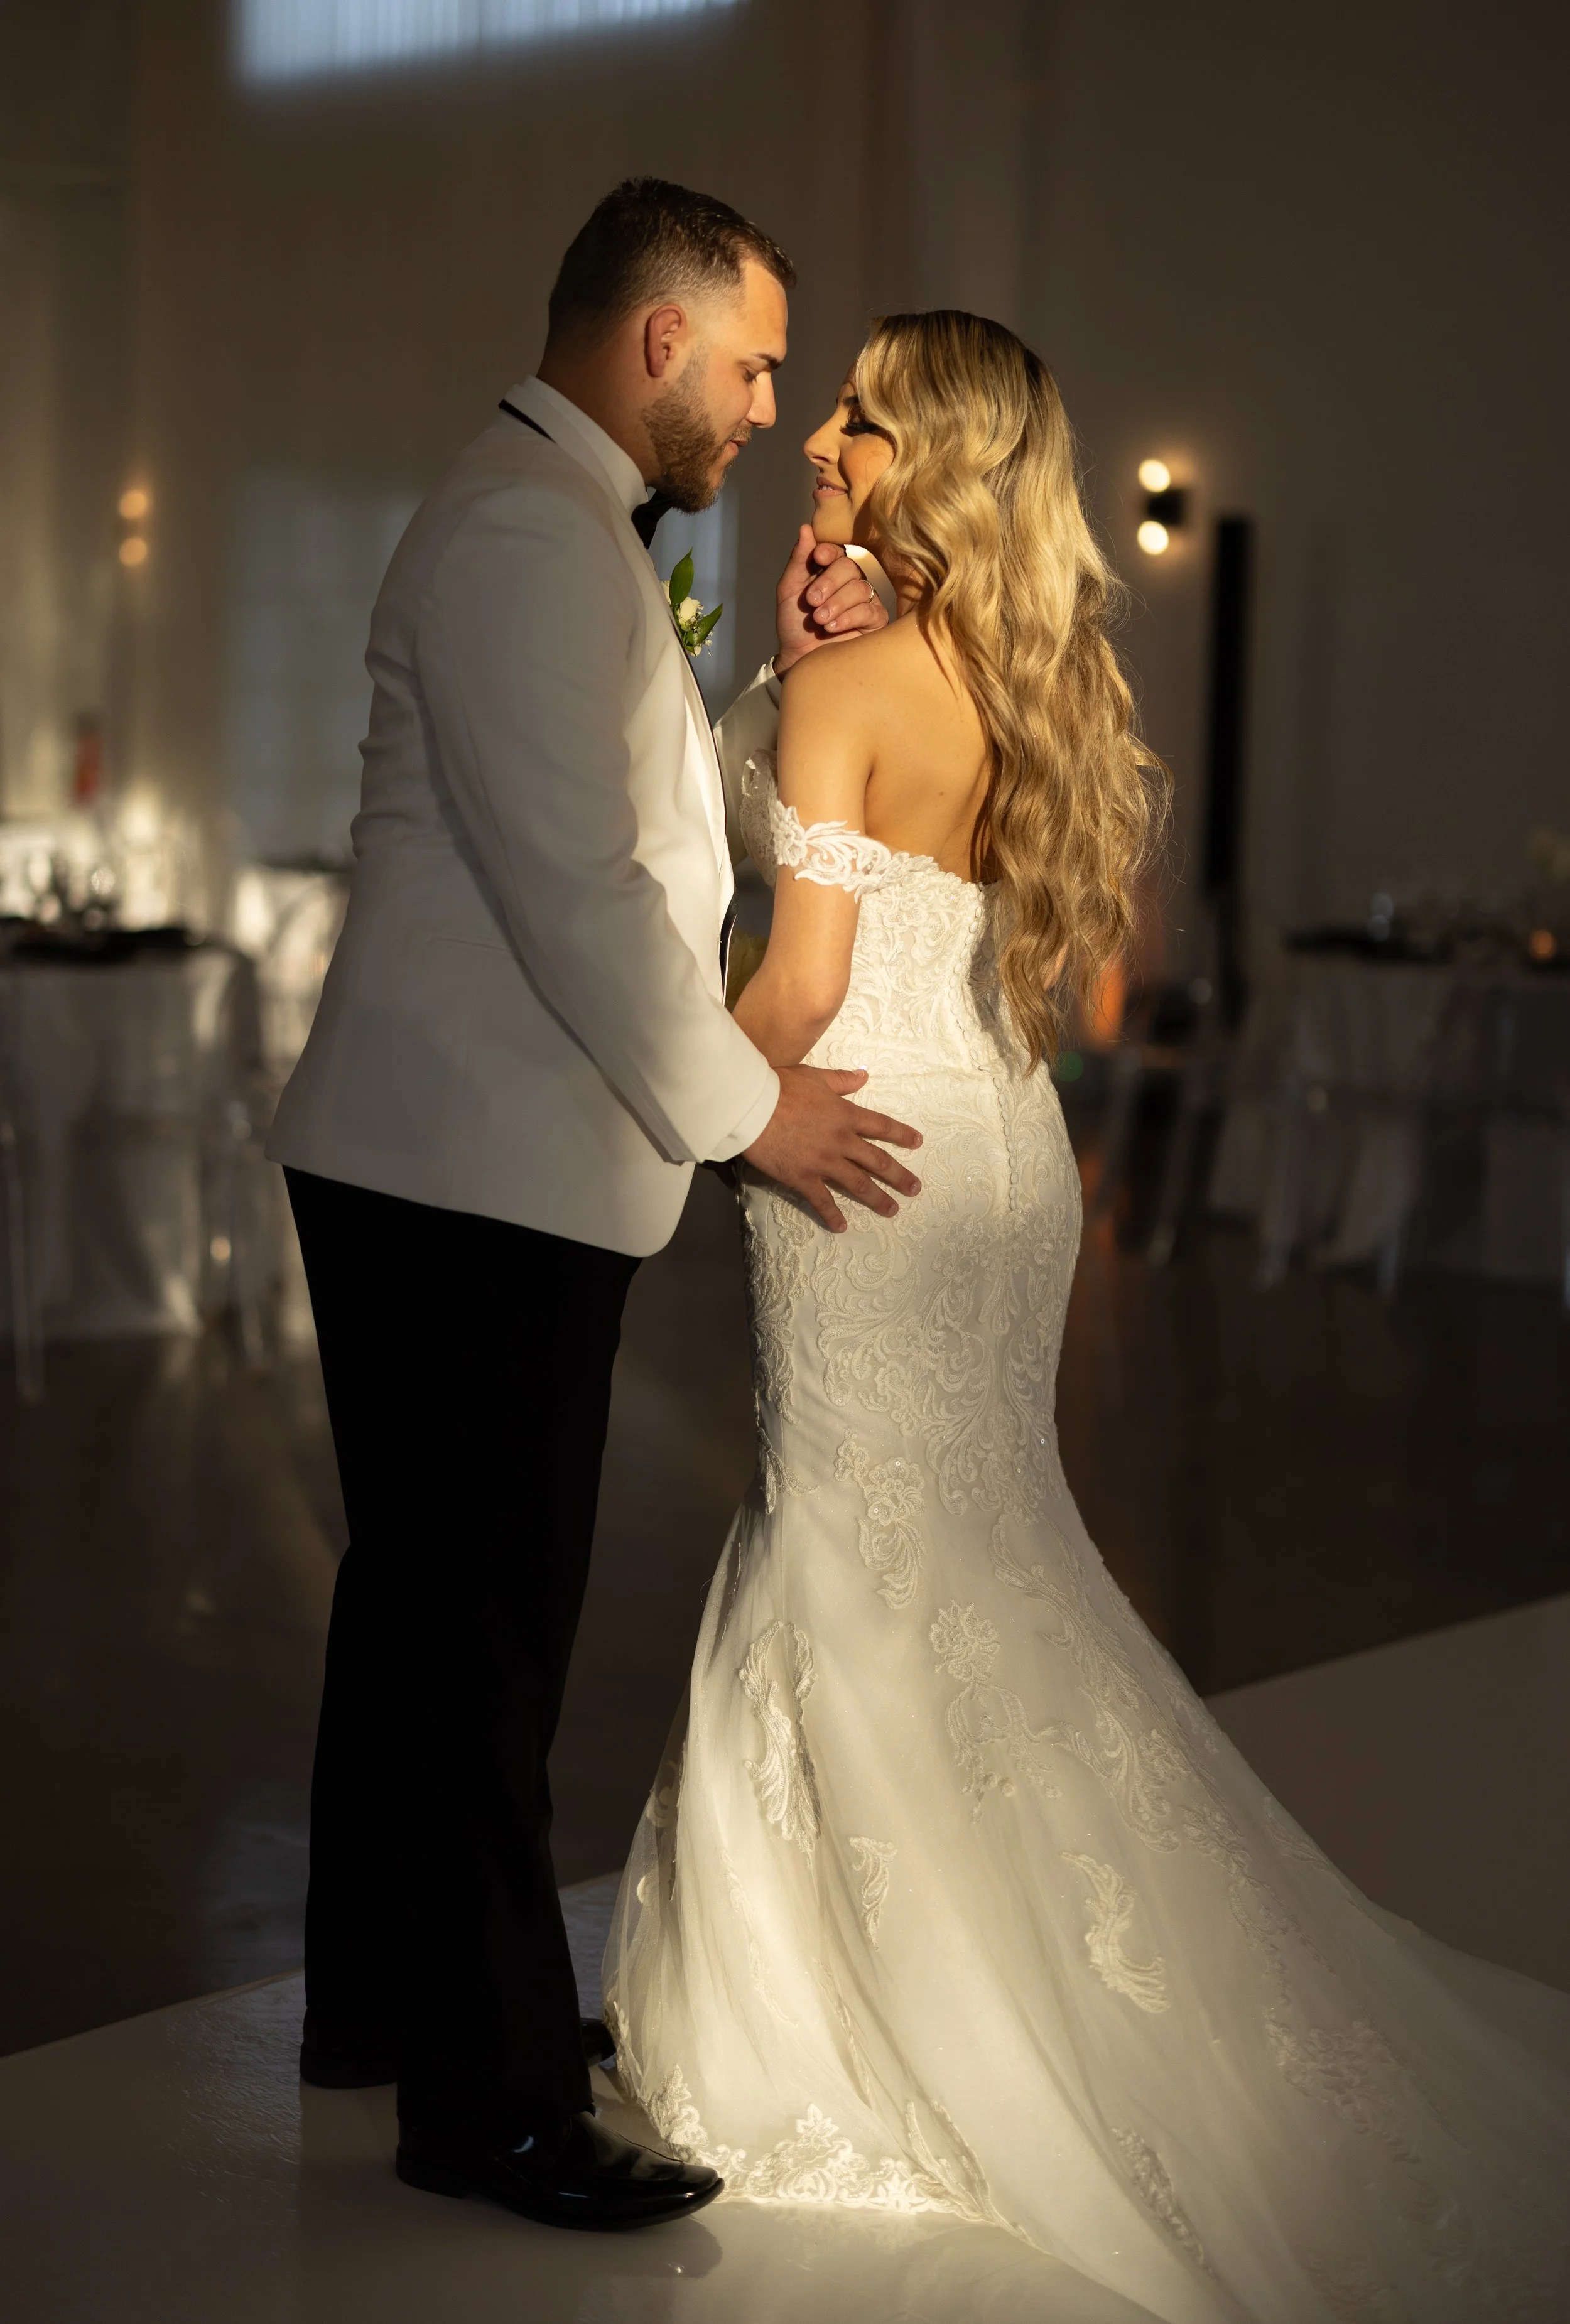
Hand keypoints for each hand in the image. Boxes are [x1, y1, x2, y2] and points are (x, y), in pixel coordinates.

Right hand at [743, 1065, 921, 1232]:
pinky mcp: (803, 1178)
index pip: (882, 1127)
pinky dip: (832, 1215)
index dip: (902, 1135)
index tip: (918, 1143)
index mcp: (846, 1116)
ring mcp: (824, 1163)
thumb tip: (864, 1075)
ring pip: (859, 1184)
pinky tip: (842, 1227)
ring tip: (892, 1210)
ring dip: (878, 1199)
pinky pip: (822, 1200)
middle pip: (878, 1162)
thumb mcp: (816, 1077)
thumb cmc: (782, 1087)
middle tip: (915, 1189)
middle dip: (899, 1176)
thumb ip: (842, 1080)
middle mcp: (842, 1142)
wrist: (753, 1107)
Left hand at [774, 525, 888, 674]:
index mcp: (830, 570)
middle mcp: (850, 581)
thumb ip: (799, 560)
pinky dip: (849, 617)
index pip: (837, 551)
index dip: (829, 552)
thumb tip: (806, 528)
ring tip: (819, 619)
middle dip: (829, 583)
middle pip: (850, 567)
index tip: (818, 557)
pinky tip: (832, 627)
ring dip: (836, 603)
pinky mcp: (875, 621)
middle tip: (812, 601)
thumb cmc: (795, 624)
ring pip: (861, 588)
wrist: (799, 659)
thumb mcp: (790, 590)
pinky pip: (870, 610)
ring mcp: (864, 600)